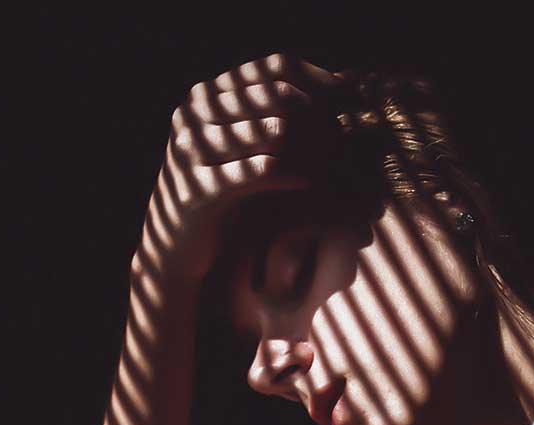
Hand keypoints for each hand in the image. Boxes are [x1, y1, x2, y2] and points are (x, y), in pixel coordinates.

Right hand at [133, 54, 344, 289]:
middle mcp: (197, 113)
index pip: (276, 66)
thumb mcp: (249, 151)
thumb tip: (346, 81)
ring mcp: (196, 148)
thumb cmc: (227, 199)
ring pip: (279, 130)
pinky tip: (313, 186)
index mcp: (209, 95)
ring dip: (318, 149)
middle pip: (282, 95)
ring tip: (337, 168)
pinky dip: (298, 175)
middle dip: (323, 117)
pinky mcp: (202, 186)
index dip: (321, 82)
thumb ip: (279, 116)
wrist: (179, 250)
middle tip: (347, 143)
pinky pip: (265, 169)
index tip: (353, 103)